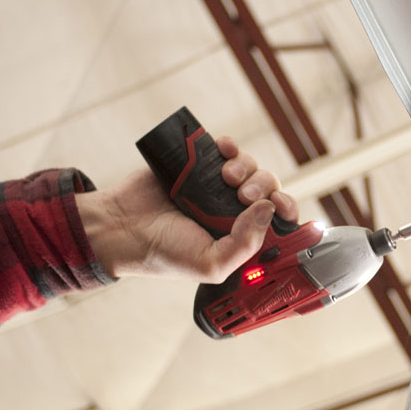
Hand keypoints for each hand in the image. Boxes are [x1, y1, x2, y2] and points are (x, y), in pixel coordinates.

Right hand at [76, 136, 299, 281]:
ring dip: (247, 167)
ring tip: (226, 176)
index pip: (279, 223)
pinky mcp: (200, 166)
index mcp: (242, 238)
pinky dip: (229, 145)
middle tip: (242, 195)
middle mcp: (234, 212)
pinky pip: (226, 150)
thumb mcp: (210, 264)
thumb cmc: (164, 253)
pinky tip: (222, 148)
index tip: (279, 205)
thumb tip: (268, 209)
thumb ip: (245, 244)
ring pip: (251, 168)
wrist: (122, 228)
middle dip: (264, 187)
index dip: (287, 210)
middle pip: (269, 190)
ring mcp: (217, 188)